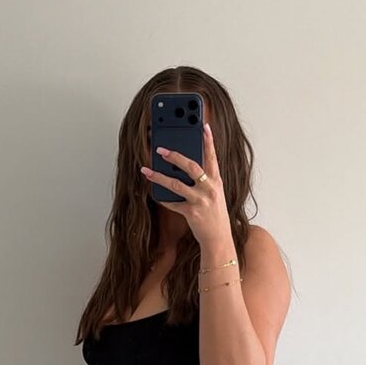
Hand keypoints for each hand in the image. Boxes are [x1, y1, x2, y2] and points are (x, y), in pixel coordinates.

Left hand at [140, 121, 230, 247]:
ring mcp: (200, 200)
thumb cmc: (215, 215)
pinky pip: (173, 203)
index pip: (212, 157)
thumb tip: (185, 168)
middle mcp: (209, 188)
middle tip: (160, 149)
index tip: (204, 126)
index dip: (209, 141)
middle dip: (174, 156)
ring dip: (159, 177)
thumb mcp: (214, 194)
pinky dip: (164, 199)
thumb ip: (204, 180)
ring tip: (146, 171)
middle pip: (190, 166)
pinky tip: (155, 194)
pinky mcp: (192, 212)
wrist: (219, 239)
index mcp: (216, 181)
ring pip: (176, 184)